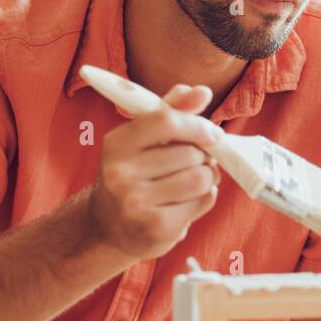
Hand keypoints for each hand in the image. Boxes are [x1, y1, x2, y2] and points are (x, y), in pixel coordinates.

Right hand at [86, 84, 223, 260]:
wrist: (108, 228)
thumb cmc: (133, 176)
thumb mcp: (142, 141)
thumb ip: (171, 112)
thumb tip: (202, 92)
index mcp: (116, 144)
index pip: (166, 121)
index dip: (197, 125)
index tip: (212, 133)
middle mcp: (120, 173)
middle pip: (190, 153)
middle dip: (203, 156)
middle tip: (196, 162)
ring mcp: (136, 203)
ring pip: (201, 177)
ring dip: (208, 177)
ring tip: (194, 181)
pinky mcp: (156, 228)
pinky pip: (203, 201)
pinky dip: (205, 198)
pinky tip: (187, 202)